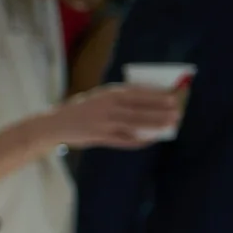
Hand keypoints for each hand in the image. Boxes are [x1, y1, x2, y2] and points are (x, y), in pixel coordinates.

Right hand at [40, 83, 183, 149]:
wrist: (54, 124)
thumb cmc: (80, 109)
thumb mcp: (99, 97)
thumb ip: (120, 99)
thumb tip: (149, 103)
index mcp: (108, 93)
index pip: (137, 92)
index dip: (156, 95)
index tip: (172, 96)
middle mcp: (107, 107)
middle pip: (139, 109)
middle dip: (160, 110)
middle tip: (177, 112)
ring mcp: (103, 123)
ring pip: (135, 123)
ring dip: (154, 124)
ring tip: (170, 124)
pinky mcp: (100, 137)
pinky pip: (124, 139)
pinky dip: (139, 140)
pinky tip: (152, 140)